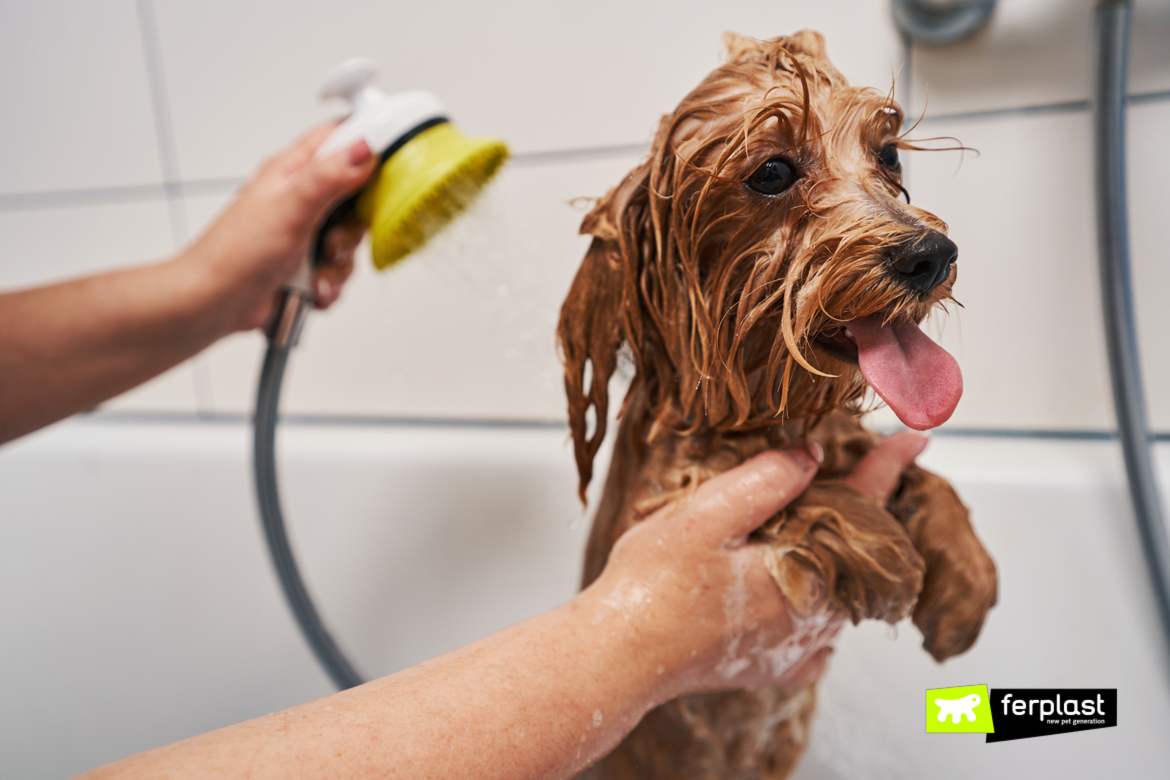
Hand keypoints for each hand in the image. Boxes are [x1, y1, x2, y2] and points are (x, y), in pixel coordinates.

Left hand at [178, 123, 377, 334]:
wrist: (213, 305)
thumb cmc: (234, 254)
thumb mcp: (288, 208)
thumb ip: (329, 178)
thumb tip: (364, 148)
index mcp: (293, 172)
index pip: (340, 140)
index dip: (368, 144)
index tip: (389, 164)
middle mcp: (302, 199)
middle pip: (357, 197)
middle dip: (355, 227)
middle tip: (333, 239)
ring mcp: (305, 233)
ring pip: (350, 240)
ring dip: (340, 264)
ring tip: (316, 273)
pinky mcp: (308, 264)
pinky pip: (339, 271)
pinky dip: (331, 285)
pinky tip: (312, 290)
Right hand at [580, 432, 928, 701]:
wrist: (618, 655)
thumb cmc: (653, 587)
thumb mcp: (706, 514)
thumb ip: (765, 480)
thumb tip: (812, 455)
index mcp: (808, 572)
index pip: (863, 506)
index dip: (887, 466)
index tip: (912, 440)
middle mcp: (814, 615)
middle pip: (859, 552)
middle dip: (863, 510)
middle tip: (860, 473)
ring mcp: (793, 645)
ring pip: (842, 593)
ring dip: (840, 556)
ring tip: (824, 524)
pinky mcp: (768, 666)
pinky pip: (815, 641)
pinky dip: (819, 615)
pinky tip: (802, 599)